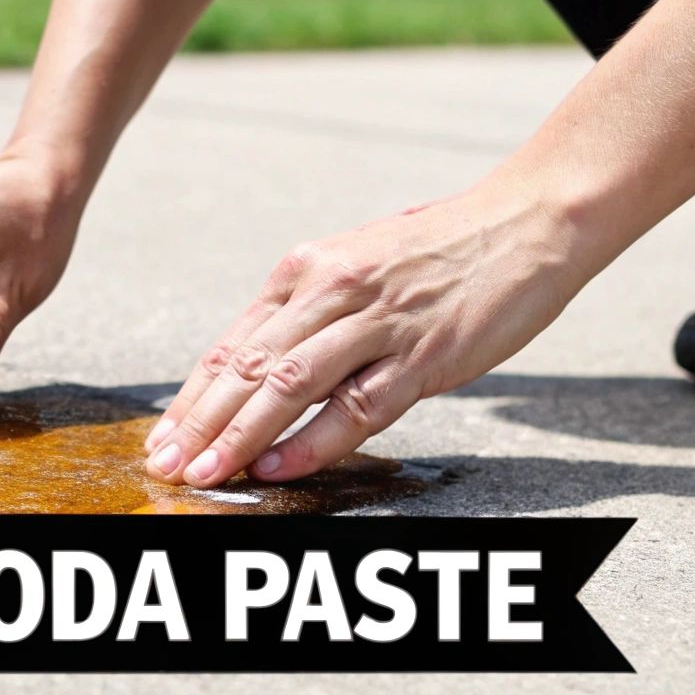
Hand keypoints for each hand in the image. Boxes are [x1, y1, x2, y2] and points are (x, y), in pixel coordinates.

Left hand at [143, 174, 587, 485]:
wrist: (530, 220)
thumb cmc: (448, 247)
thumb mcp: (362, 263)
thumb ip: (314, 308)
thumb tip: (266, 358)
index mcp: (310, 269)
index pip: (234, 343)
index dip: (193, 396)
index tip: (164, 435)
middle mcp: (333, 290)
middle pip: (248, 367)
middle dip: (199, 423)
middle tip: (165, 465)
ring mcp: (378, 323)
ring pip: (288, 385)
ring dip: (239, 435)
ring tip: (205, 474)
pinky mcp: (425, 355)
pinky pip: (356, 406)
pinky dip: (312, 440)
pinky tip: (278, 465)